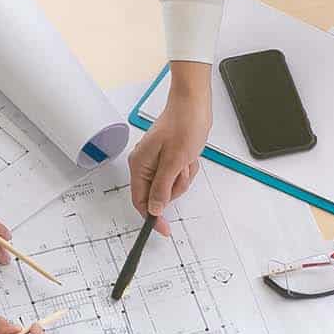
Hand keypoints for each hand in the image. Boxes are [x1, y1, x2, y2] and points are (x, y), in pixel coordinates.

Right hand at [128, 65, 211, 235]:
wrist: (193, 104)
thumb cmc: (183, 125)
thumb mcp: (174, 161)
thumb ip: (162, 187)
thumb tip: (154, 209)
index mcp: (140, 165)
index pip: (141, 201)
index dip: (153, 217)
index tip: (164, 229)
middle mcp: (145, 164)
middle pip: (158, 195)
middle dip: (174, 187)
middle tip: (182, 170)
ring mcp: (157, 161)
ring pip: (170, 186)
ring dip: (182, 177)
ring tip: (186, 159)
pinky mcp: (168, 158)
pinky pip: (177, 176)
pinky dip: (186, 170)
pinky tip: (189, 157)